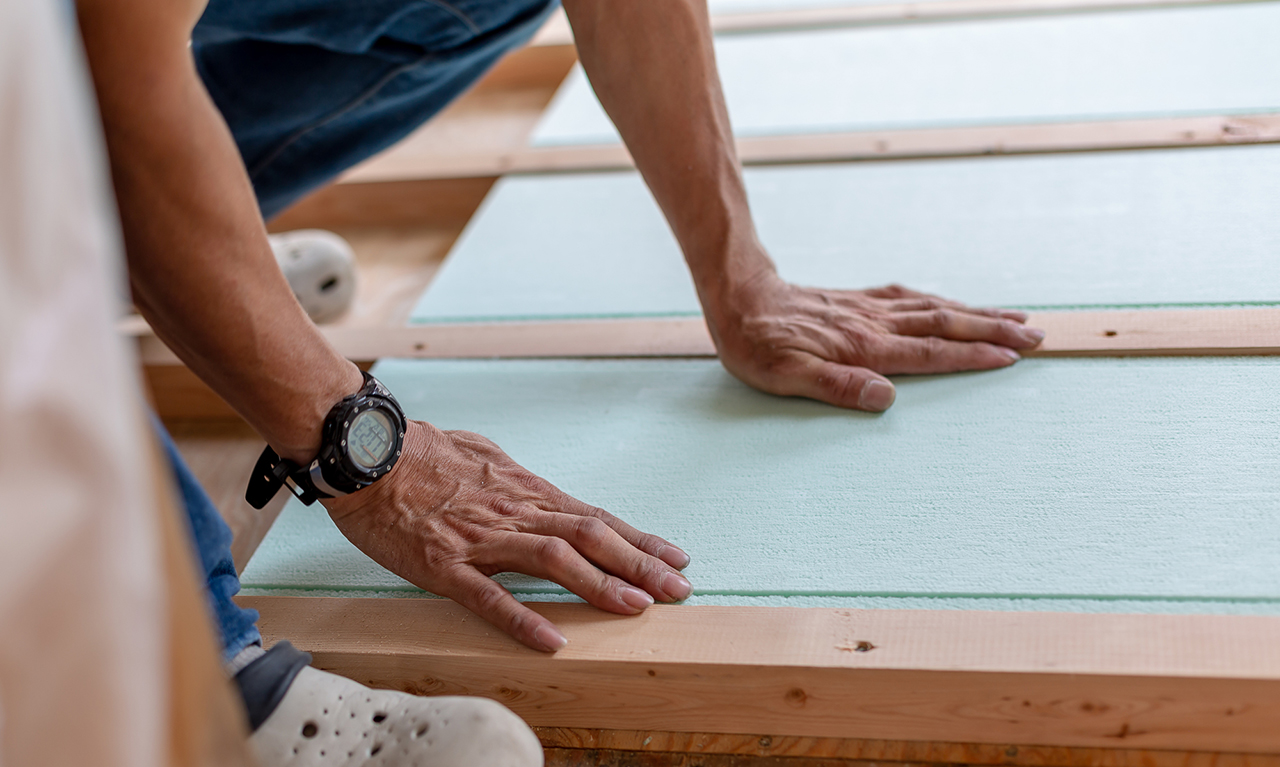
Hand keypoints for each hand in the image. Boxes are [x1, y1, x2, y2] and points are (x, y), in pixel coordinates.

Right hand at [325, 421, 691, 651]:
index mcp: (526, 491)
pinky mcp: (443, 564)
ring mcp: (481, 539)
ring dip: (599, 585)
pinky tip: (552, 640)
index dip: (639, 540)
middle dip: (639, 564)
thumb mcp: (483, 455)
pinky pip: (488, 595)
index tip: (677, 557)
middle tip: (679, 588)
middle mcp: (514, 512)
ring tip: (636, 608)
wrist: (369, 454)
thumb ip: (514, 478)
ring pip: (552, 560)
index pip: (595, 517)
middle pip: (589, 536)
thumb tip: (537, 487)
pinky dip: (523, 618)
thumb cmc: (423, 453)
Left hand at [707, 272, 1044, 411]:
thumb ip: (837, 386)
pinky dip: (941, 302)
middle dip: (993, 331)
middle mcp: (875, 323)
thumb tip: (886, 397)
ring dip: (976, 314)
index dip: (971, 357)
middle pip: (945, 325)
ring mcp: (869, 308)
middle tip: (1037, 337)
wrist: (739, 297)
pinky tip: (951, 305)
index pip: (929, 353)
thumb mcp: (785, 376)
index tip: (1012, 357)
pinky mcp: (858, 299)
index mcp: (863, 347)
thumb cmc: (758, 345)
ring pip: (934, 308)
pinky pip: (911, 298)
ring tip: (1015, 317)